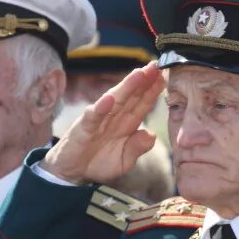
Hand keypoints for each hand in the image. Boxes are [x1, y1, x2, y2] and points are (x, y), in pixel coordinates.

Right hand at [42, 64, 164, 184]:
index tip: (165, 77)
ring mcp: (99, 119)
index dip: (153, 91)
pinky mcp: (83, 127)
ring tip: (139, 74)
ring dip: (127, 86)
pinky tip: (110, 98)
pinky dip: (101, 107)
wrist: (72, 172)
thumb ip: (137, 148)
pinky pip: (93, 116)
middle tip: (156, 66)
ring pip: (115, 100)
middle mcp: (114, 117)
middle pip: (131, 96)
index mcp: (127, 124)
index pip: (142, 104)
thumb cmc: (99, 162)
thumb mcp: (124, 160)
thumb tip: (151, 135)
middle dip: (144, 81)